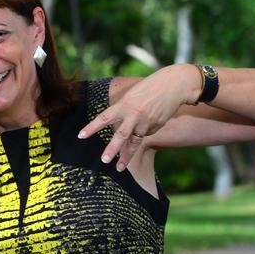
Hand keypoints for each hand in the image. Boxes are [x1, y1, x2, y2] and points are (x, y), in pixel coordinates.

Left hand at [79, 65, 200, 170]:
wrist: (173, 85)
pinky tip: (148, 122)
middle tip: (104, 160)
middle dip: (112, 149)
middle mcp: (134, 115)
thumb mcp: (131, 95)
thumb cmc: (148, 88)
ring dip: (126, 156)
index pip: (104, 118)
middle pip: (120, 135)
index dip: (91, 127)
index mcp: (124, 105)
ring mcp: (146, 123)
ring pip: (134, 142)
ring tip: (119, 168)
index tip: (81, 136)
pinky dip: (142, 133)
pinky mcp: (155, 127)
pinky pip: (145, 134)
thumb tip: (117, 126)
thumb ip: (122, 110)